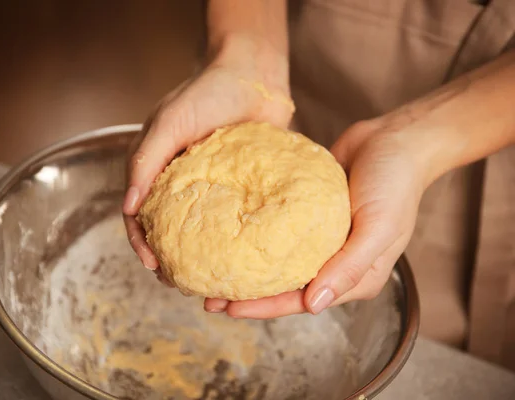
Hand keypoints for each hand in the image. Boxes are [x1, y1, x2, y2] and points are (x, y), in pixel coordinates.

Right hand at [123, 36, 294, 277]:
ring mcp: (214, 189)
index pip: (140, 215)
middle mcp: (182, 185)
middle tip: (182, 286)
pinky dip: (233, 244)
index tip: (152, 266)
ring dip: (202, 260)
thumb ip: (146, 160)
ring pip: (202, 234)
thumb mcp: (169, 122)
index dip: (141, 243)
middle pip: (170, 232)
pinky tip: (242, 262)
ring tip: (210, 286)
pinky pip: (236, 222)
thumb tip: (129, 207)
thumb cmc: (208, 92)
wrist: (254, 74)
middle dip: (171, 261)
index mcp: (157, 171)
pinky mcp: (243, 190)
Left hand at [204, 116, 432, 316]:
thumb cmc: (395, 185)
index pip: (302, 301)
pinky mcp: (307, 215)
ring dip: (246, 267)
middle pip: (284, 287)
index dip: (265, 307)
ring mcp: (319, 240)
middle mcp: (334, 263)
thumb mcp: (379, 228)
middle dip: (247, 294)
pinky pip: (277, 231)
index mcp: (354, 277)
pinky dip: (255, 236)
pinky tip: (230, 236)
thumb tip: (313, 305)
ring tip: (211, 270)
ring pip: (276, 261)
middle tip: (208, 298)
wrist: (394, 139)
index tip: (230, 308)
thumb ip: (349, 267)